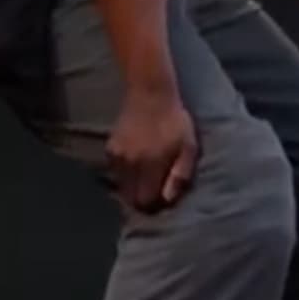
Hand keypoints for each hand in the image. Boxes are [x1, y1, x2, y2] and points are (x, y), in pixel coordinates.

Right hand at [107, 87, 196, 212]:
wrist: (150, 95)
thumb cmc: (175, 121)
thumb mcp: (189, 146)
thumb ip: (180, 173)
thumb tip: (168, 199)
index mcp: (151, 165)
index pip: (146, 200)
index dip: (155, 205)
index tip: (163, 201)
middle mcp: (130, 164)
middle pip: (130, 197)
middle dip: (142, 200)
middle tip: (155, 193)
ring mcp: (117, 157)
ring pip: (121, 186)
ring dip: (133, 188)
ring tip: (147, 179)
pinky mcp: (110, 149)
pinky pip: (115, 172)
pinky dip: (125, 174)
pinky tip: (137, 164)